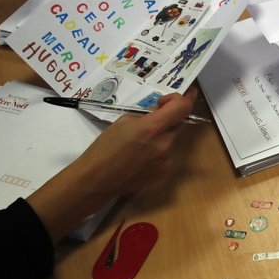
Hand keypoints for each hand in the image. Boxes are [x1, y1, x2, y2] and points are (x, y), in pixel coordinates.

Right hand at [27, 88, 198, 240]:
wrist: (96, 180)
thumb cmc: (105, 148)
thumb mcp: (124, 122)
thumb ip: (147, 115)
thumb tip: (161, 111)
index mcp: (152, 128)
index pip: (182, 108)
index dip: (183, 98)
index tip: (173, 98)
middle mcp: (164, 144)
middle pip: (178, 124)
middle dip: (169, 118)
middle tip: (155, 118)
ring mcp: (166, 161)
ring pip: (171, 140)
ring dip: (162, 136)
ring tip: (140, 144)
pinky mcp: (164, 173)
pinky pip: (167, 156)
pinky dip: (158, 152)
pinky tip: (141, 158)